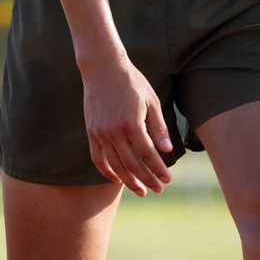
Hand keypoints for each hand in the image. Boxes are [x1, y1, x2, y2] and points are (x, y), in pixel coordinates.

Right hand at [81, 55, 173, 195]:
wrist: (103, 68)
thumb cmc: (132, 83)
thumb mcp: (151, 101)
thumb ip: (158, 128)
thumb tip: (167, 151)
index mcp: (132, 123)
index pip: (148, 154)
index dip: (158, 169)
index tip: (167, 180)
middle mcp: (114, 131)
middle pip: (132, 164)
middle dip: (147, 179)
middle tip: (158, 189)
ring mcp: (100, 133)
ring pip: (115, 165)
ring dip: (129, 181)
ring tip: (141, 190)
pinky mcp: (92, 132)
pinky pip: (98, 158)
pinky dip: (107, 171)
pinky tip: (118, 179)